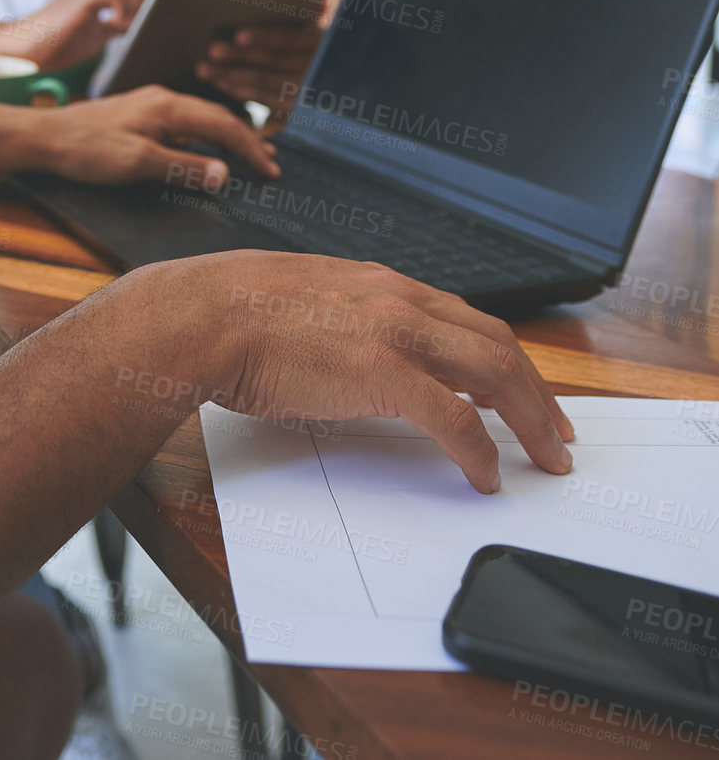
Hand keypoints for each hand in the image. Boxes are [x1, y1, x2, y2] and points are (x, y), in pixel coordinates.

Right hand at [22, 0, 150, 71]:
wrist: (26, 47)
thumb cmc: (58, 42)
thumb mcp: (96, 33)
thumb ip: (116, 25)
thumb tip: (137, 25)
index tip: (146, 21)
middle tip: (141, 22)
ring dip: (139, 3)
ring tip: (128, 25)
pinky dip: (124, 10)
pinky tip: (117, 26)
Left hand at [37, 86, 279, 189]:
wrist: (45, 136)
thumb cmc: (88, 150)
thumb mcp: (137, 163)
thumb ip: (182, 167)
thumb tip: (225, 174)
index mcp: (169, 107)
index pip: (224, 125)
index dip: (251, 149)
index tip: (271, 172)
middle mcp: (164, 99)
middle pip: (218, 116)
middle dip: (247, 140)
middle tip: (270, 165)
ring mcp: (151, 104)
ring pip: (201, 117)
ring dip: (227, 136)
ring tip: (248, 154)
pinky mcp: (140, 113)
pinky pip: (184, 122)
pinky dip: (204, 136)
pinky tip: (204, 149)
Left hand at [195, 0, 344, 113]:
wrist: (356, 53)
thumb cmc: (337, 13)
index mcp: (329, 38)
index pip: (293, 39)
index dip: (266, 37)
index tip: (238, 35)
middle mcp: (321, 67)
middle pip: (274, 62)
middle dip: (240, 58)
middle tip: (212, 50)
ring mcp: (311, 90)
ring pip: (266, 84)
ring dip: (233, 77)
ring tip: (204, 68)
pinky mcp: (301, 105)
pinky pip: (267, 100)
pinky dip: (243, 91)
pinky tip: (221, 82)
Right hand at [205, 253, 573, 493]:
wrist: (203, 316)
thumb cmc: (235, 313)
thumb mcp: (304, 300)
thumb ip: (342, 320)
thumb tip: (352, 354)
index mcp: (380, 283)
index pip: (465, 318)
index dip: (504, 357)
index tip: (523, 389)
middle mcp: (398, 299)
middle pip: (496, 342)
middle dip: (537, 391)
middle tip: (557, 430)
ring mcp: (394, 333)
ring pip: (492, 372)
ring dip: (529, 419)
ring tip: (546, 457)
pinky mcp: (381, 372)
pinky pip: (454, 418)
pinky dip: (479, 450)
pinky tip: (486, 476)